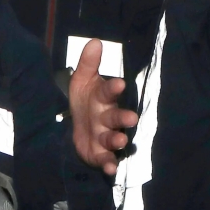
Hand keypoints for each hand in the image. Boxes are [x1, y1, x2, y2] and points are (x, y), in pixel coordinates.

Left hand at [70, 38, 137, 175]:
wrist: (78, 127)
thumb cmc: (86, 101)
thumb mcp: (82, 81)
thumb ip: (88, 63)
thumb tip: (94, 41)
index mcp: (103, 98)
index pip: (108, 91)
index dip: (113, 88)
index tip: (119, 83)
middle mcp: (107, 117)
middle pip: (115, 116)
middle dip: (123, 118)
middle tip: (132, 118)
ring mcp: (104, 136)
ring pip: (112, 138)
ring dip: (117, 139)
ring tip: (120, 140)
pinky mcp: (99, 153)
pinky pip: (105, 158)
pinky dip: (108, 163)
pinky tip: (110, 168)